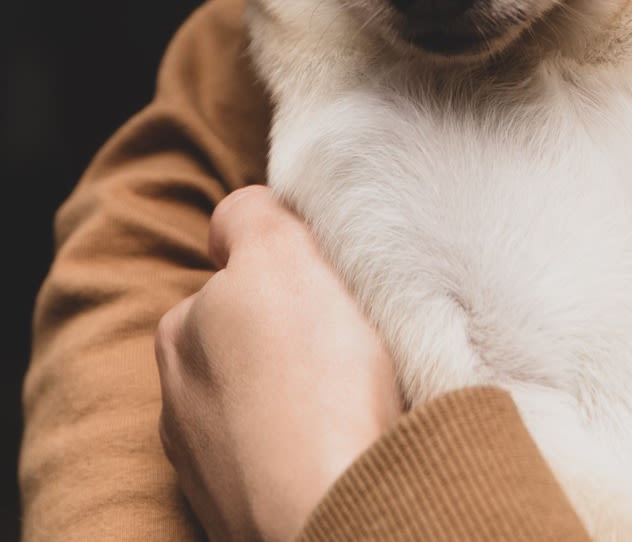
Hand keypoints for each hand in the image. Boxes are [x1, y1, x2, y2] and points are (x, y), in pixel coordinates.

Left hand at [155, 186, 402, 541]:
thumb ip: (249, 218)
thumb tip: (237, 217)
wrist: (340, 517)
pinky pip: (278, 466)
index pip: (232, 274)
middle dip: (285, 339)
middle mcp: (180, 402)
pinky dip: (304, 456)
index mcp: (181, 331)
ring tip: (352, 404)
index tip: (324, 288)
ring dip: (295, 402)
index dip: (283, 272)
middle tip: (346, 343)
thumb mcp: (279, 256)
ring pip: (260, 409)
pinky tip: (342, 451)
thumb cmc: (313, 384)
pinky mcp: (241, 519)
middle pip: (245, 342)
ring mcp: (209, 471)